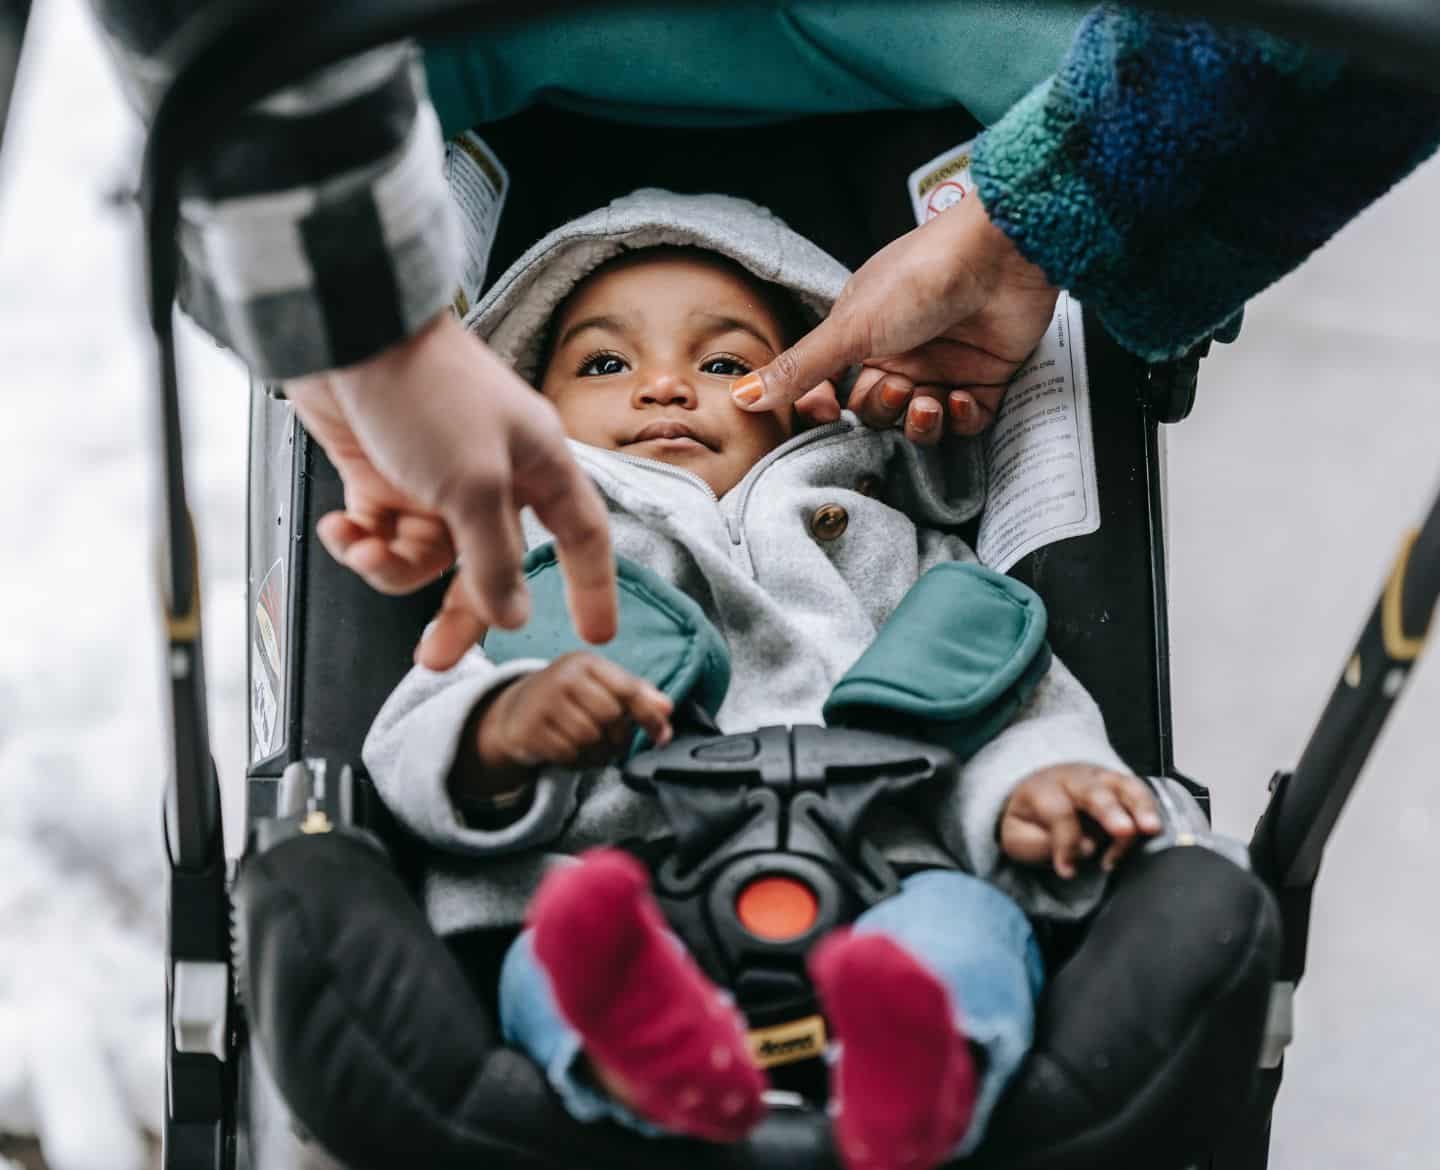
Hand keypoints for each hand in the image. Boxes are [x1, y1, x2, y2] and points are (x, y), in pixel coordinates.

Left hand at [285, 312, 617, 669]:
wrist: (346, 333)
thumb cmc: (428, 390)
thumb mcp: (473, 484)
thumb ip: (495, 558)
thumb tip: (511, 614)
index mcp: (536, 465)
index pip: (582, 536)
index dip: (592, 586)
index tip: (596, 633)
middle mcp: (493, 476)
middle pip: (491, 567)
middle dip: (458, 612)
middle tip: (435, 655)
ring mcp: (436, 479)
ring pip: (428, 558)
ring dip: (391, 567)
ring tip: (365, 549)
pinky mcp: (384, 475)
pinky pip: (382, 535)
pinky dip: (360, 541)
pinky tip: (344, 528)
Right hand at [470, 653, 673, 789]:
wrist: (518, 710)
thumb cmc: (571, 698)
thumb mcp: (602, 686)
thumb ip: (638, 695)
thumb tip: (666, 709)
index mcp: (586, 662)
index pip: (628, 689)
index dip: (650, 716)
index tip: (662, 736)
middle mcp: (562, 677)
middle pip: (610, 716)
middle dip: (619, 736)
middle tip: (615, 741)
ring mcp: (542, 702)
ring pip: (589, 737)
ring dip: (599, 752)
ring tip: (595, 748)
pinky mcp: (529, 730)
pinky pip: (568, 754)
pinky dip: (579, 762)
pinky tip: (575, 754)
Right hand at [732, 192, 1057, 444]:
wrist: (1001, 254)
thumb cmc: (921, 277)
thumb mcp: (849, 328)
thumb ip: (799, 369)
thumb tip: (741, 396)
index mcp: (861, 334)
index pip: (833, 389)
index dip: (828, 410)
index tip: (828, 416)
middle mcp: (900, 350)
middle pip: (877, 411)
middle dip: (883, 411)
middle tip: (897, 389)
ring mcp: (944, 363)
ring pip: (920, 422)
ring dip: (921, 422)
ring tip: (929, 401)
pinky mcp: (986, 376)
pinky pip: (966, 420)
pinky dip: (961, 419)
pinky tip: (959, 399)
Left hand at [1000, 765, 1162, 878]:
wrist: (1039, 787)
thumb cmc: (1030, 818)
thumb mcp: (1016, 835)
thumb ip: (1040, 845)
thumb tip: (1084, 849)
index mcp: (1042, 789)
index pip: (1057, 812)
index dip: (1065, 843)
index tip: (1067, 870)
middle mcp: (1074, 779)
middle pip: (1093, 791)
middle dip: (1109, 811)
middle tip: (1124, 831)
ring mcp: (1101, 779)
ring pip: (1123, 786)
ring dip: (1139, 805)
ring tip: (1151, 828)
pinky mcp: (1121, 785)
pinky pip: (1140, 792)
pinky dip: (1149, 810)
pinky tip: (1150, 834)